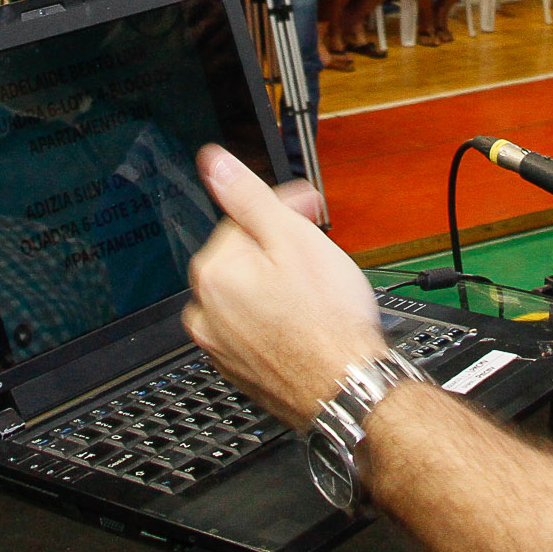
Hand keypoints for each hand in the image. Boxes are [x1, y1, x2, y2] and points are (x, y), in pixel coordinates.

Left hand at [183, 146, 382, 428]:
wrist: (347, 388)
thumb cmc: (329, 321)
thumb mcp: (294, 240)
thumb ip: (248, 196)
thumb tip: (214, 163)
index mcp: (213, 273)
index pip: (242, 219)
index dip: (284, 212)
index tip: (312, 214)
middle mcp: (205, 311)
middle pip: (243, 257)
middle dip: (280, 248)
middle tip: (320, 256)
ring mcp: (219, 345)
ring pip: (249, 293)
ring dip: (277, 284)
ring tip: (317, 293)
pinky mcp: (238, 368)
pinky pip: (252, 327)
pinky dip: (275, 319)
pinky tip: (306, 322)